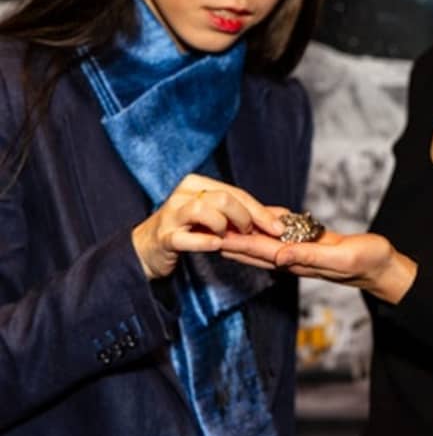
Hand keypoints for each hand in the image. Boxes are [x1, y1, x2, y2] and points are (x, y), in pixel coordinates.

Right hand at [131, 173, 283, 279]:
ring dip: (224, 227)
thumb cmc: (187, 231)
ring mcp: (172, 214)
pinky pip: (186, 237)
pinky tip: (216, 245)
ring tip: (227, 238)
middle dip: (245, 217)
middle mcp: (183, 194)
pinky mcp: (164, 237)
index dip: (260, 211)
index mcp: (197, 184)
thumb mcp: (217, 219)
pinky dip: (205, 242)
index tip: (278, 227)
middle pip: (224, 198)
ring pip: (205, 211)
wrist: (147, 250)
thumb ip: (246, 215)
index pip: (236, 192)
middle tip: (250, 234)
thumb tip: (282, 217)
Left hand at [222, 227, 417, 303]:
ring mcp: (304, 251)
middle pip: (258, 249)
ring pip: (268, 241)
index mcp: (301, 261)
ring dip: (246, 234)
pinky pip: (285, 233)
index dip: (238, 244)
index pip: (262, 252)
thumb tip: (279, 257)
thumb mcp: (341, 256)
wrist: (384, 266)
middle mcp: (297, 258)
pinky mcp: (313, 243)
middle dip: (233, 241)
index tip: (215, 237)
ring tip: (225, 225)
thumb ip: (310, 256)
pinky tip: (259, 220)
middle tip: (208, 230)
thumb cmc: (368, 262)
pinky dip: (268, 225)